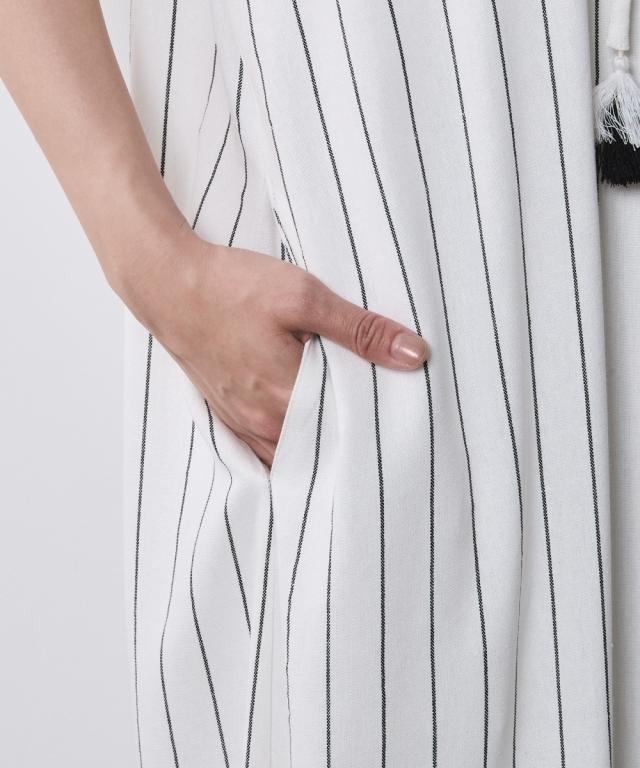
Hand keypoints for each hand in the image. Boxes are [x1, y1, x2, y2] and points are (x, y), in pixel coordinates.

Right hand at [116, 223, 429, 467]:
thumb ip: (361, 330)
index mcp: (287, 397)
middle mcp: (263, 422)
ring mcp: (242, 423)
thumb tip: (415, 355)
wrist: (168, 285)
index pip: (351, 431)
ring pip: (294, 456)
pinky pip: (267, 450)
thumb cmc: (232, 286)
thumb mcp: (304, 296)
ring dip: (322, 448)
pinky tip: (309, 434)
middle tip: (385, 426)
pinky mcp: (229, 415)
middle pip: (324, 450)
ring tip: (351, 433)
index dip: (379, 425)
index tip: (404, 416)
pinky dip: (292, 448)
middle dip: (354, 443)